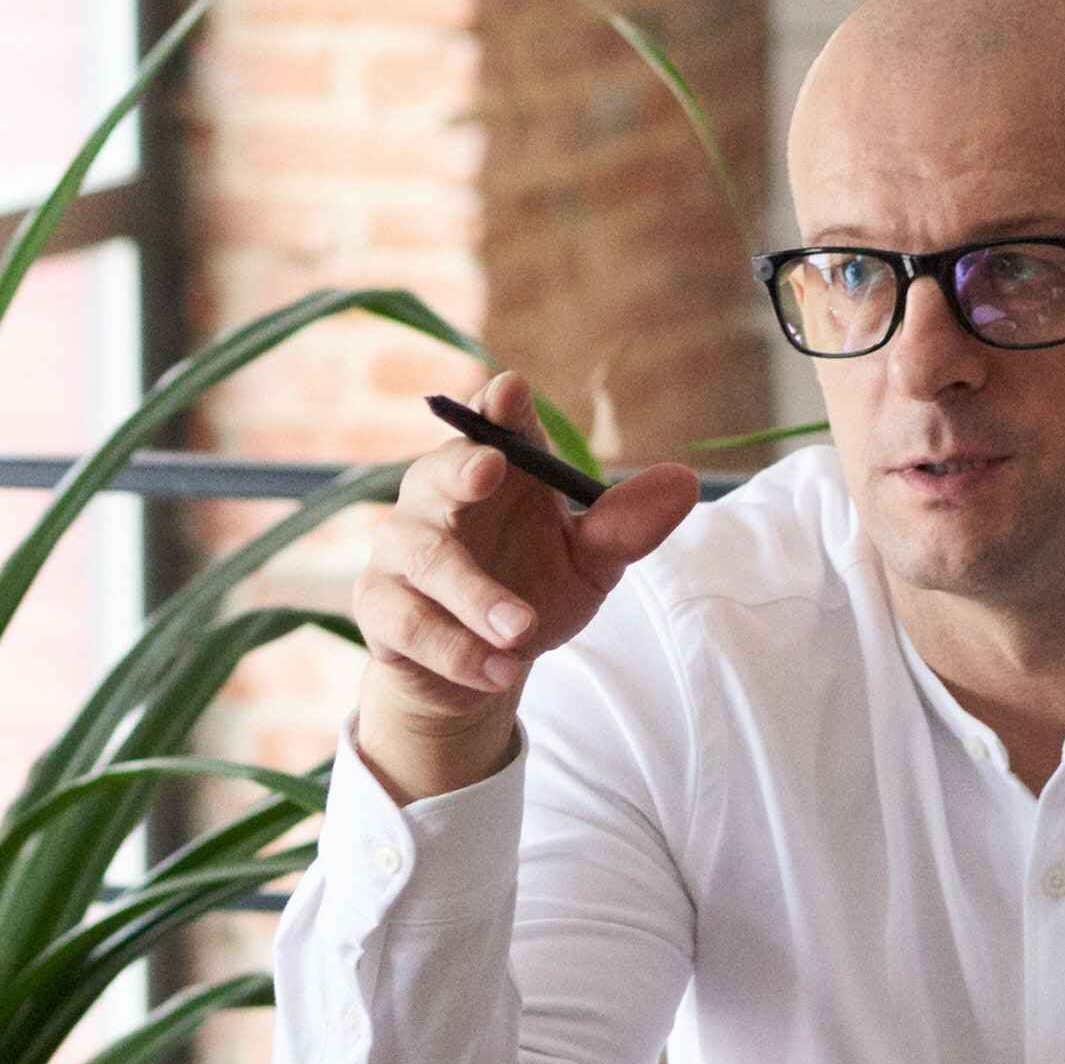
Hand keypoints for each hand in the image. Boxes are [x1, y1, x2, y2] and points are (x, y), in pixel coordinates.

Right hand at [346, 367, 700, 801]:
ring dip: (474, 593)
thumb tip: (685, 482)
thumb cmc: (533, 589)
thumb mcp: (588, 563)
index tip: (511, 392)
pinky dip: (456, 649)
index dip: (498, 407)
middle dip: (461, 468)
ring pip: (425, 557)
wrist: (483, 668)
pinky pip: (408, 623)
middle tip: (491, 467)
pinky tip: (499, 671)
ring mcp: (400, 551)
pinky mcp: (379, 607)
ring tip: (520, 630)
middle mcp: (437, 499)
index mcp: (492, 470)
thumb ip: (625, 527)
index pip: (492, 424)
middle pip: (436, 471)